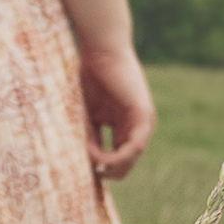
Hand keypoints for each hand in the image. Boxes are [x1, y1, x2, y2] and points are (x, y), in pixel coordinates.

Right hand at [77, 36, 155, 183]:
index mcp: (120, 124)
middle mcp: (133, 126)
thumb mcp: (84, 112)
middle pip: (124, 162)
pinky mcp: (143, 115)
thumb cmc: (89, 73)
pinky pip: (135, 146)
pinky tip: (101, 159)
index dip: (99, 167)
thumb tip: (79, 162)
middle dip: (107, 172)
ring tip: (92, 165)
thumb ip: (86, 134)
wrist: (101, 48)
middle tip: (87, 175)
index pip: (114, 156)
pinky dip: (118, 156)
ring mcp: (141, 122)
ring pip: (131, 158)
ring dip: (111, 166)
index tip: (80, 172)